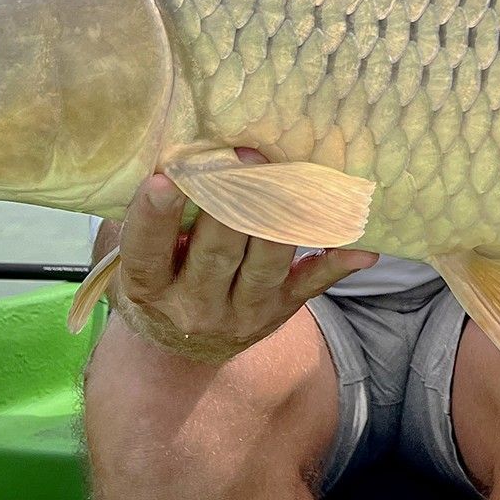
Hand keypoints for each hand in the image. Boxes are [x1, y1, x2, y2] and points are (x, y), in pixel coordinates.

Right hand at [108, 151, 377, 362]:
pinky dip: (338, 264)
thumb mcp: (135, 258)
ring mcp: (242, 312)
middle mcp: (194, 307)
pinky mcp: (281, 310)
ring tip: (290, 176)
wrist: (182, 348)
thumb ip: (147, 217)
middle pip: (216, 254)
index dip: (154, 217)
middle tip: (243, 157)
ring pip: (266, 264)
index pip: (146, 253)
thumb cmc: (160, 276)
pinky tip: (363, 247)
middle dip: (232, 203)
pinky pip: (312, 285)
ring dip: (280, 219)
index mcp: (149, 288)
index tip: (164, 178)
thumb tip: (165, 152)